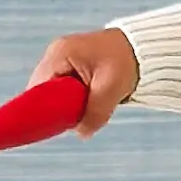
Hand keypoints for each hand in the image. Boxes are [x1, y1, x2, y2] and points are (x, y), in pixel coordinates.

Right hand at [26, 25, 140, 134]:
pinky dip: (72, 96)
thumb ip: (95, 113)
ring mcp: (61, 57)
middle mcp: (55, 53)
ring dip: (66, 102)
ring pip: (53, 89)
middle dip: (58, 106)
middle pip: (43, 89)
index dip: (45, 108)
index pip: (38, 87)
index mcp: (60, 53)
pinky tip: (87, 99)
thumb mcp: (111, 89)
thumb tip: (82, 133)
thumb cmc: (126, 61)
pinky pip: (63, 85)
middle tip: (76, 117)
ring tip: (86, 105)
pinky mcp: (70, 64)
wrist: (142, 48)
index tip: (58, 123)